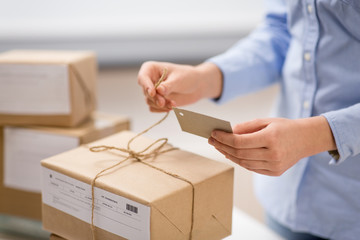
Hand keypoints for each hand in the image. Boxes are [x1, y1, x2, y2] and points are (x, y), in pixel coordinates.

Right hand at [137, 61, 222, 111]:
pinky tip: (171, 107)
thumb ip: (168, 85)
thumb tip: (158, 90)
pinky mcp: (157, 100)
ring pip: (149, 101)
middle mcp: (149, 80)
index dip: (146, 86)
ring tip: (173, 104)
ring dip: (160, 105)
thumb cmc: (188, 77)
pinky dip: (161, 109)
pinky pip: (153, 108)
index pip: (143, 77)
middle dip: (155, 98)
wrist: (197, 85)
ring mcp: (153, 91)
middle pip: (146, 92)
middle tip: (164, 103)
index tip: (153, 93)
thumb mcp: (179, 80)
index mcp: (152, 69)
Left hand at [208, 116, 336, 175]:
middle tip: (212, 140)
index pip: (239, 142)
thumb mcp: (266, 121)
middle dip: (222, 146)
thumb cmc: (285, 127)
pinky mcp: (275, 172)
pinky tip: (231, 154)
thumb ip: (246, 127)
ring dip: (228, 155)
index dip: (223, 138)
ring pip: (244, 162)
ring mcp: (274, 165)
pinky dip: (240, 161)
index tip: (213, 133)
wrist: (307, 139)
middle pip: (239, 153)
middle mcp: (273, 154)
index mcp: (270, 138)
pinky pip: (252, 168)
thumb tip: (228, 132)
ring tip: (219, 147)